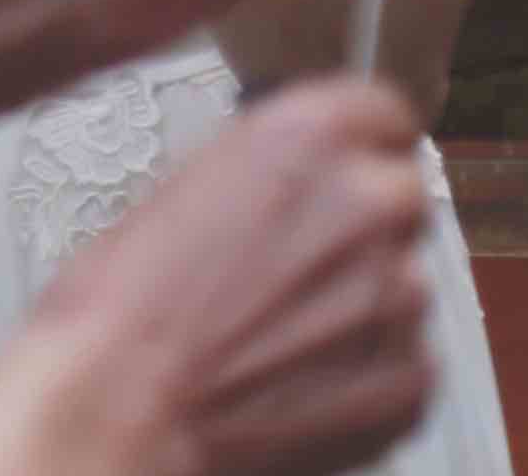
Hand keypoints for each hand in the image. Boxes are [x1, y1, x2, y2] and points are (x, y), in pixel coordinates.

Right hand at [0, 79, 440, 475]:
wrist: (117, 414)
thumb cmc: (121, 312)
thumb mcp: (185, 190)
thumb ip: (267, 171)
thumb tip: (294, 185)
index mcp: (306, 136)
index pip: (387, 114)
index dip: (362, 148)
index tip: (348, 170)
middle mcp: (364, 204)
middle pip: (401, 198)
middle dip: (363, 229)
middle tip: (299, 270)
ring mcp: (394, 296)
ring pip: (404, 286)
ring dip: (363, 307)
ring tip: (283, 339)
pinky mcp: (405, 382)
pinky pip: (410, 365)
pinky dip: (368, 378)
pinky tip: (300, 386)